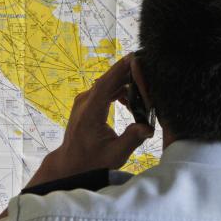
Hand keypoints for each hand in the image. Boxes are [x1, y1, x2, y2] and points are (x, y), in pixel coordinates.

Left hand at [24, 53, 154, 188]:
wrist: (71, 164)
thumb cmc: (92, 162)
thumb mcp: (115, 155)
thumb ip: (132, 139)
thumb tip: (149, 127)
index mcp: (90, 112)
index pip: (106, 84)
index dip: (120, 70)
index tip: (133, 57)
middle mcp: (85, 102)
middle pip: (108, 80)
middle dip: (128, 75)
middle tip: (148, 74)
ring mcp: (84, 101)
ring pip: (107, 84)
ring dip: (125, 85)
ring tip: (143, 95)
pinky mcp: (87, 103)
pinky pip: (104, 90)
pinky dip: (118, 91)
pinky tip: (129, 102)